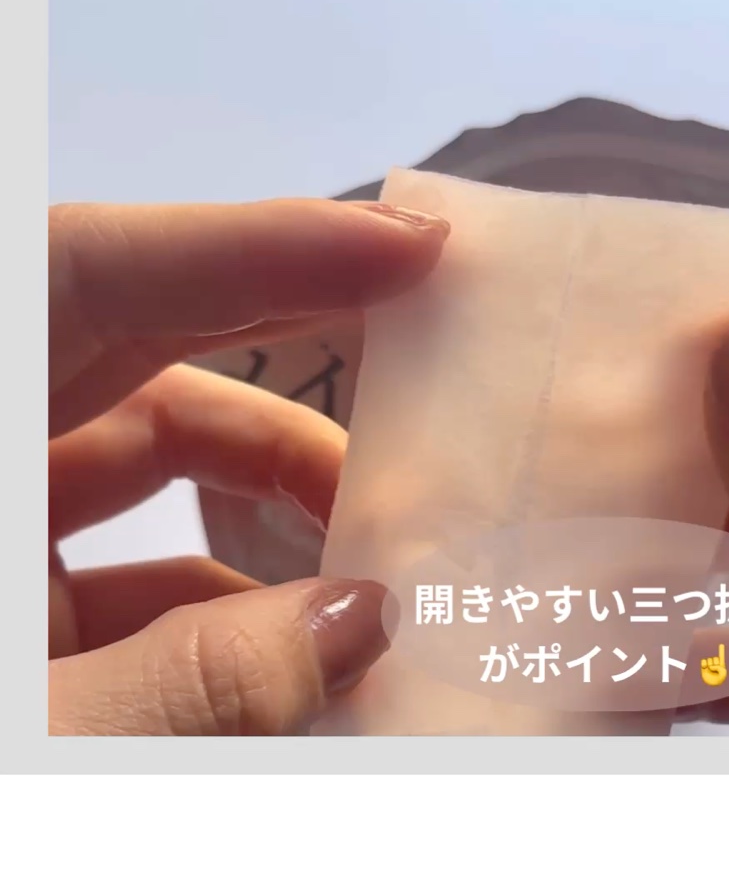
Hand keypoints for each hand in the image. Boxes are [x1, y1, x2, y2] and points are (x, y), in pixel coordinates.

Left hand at [48, 198, 448, 734]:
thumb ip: (187, 687)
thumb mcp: (25, 748)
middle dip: (294, 355)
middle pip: (148, 338)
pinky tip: (296, 653)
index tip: (414, 244)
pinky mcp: (15, 596)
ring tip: (380, 564)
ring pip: (151, 452)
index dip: (273, 243)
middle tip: (425, 370)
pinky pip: (129, 554)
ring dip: (270, 501)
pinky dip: (217, 593)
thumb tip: (362, 622)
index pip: (106, 271)